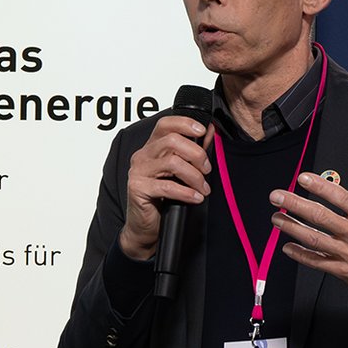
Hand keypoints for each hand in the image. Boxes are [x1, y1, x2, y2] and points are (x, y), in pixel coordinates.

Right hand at [119, 115, 212, 259]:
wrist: (146, 224)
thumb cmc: (163, 197)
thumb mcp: (181, 171)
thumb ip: (194, 150)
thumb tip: (210, 131)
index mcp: (152, 147)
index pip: (165, 124)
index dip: (185, 123)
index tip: (203, 131)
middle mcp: (143, 156)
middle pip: (172, 141)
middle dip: (197, 155)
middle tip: (207, 170)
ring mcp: (139, 171)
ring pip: (172, 162)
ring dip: (195, 176)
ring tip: (203, 189)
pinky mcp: (138, 188)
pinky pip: (167, 186)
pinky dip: (186, 192)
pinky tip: (195, 198)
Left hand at [270, 153, 347, 313]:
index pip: (341, 197)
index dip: (320, 186)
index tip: (303, 179)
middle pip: (320, 217)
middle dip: (294, 205)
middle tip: (277, 196)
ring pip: (313, 239)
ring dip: (291, 228)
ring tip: (276, 219)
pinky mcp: (343, 270)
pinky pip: (316, 262)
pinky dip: (300, 255)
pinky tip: (287, 247)